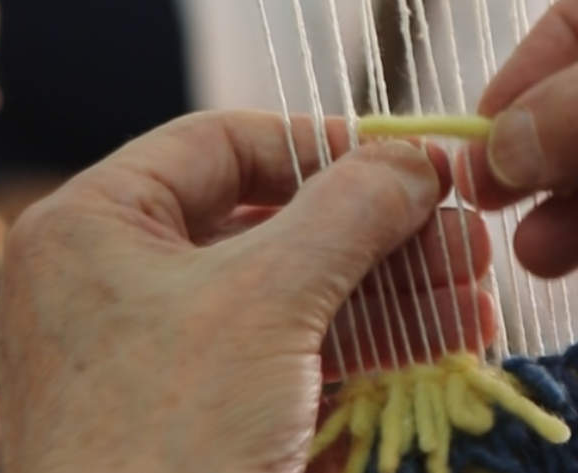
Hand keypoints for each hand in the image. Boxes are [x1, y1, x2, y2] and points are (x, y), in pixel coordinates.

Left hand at [0, 111, 493, 472]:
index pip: (223, 144)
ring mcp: (170, 354)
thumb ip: (350, 209)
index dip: (323, 146)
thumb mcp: (267, 298)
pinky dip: (376, 348)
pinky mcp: (212, 415)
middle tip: (466, 237)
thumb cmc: (171, 432)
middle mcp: (127, 280)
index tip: (408, 164)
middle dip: (385, 234)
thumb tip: (414, 157)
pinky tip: (450, 345)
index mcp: (99, 225)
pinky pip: (302, 358)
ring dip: (398, 293)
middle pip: (279, 224)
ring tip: (478, 297)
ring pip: (302, 295)